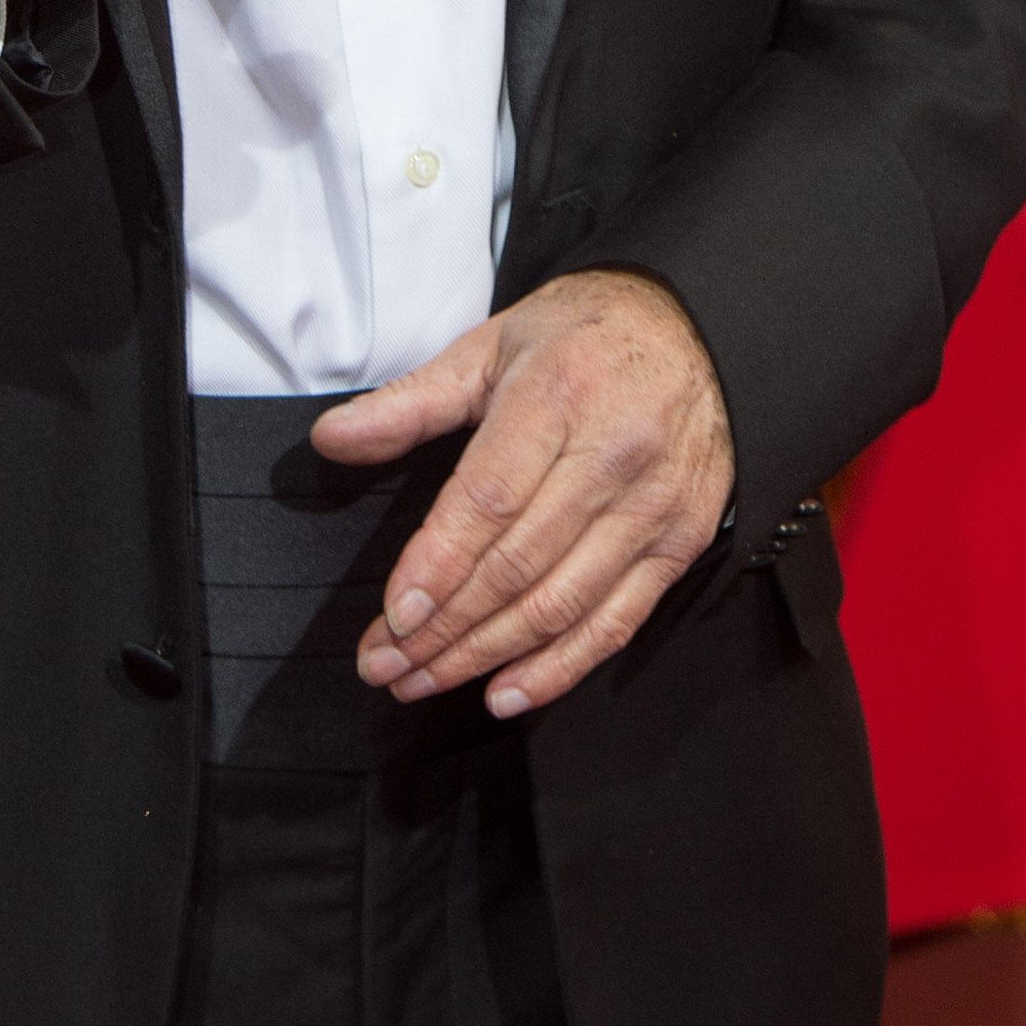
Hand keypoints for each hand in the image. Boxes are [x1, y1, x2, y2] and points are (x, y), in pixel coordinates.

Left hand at [312, 270, 732, 718]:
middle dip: (445, 627)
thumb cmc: (581, 337)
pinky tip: (507, 692)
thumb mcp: (490, 347)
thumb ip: (409, 402)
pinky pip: (617, 622)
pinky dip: (560, 668)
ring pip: (562, 604)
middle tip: (386, 664)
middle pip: (519, 564)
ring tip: (425, 682)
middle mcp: (612, 455)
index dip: (439, 564)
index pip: (489, 499)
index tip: (393, 616)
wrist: (694, 332)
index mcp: (556, 395)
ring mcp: (653, 506)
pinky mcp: (681, 542)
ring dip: (487, 655)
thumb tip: (331, 439)